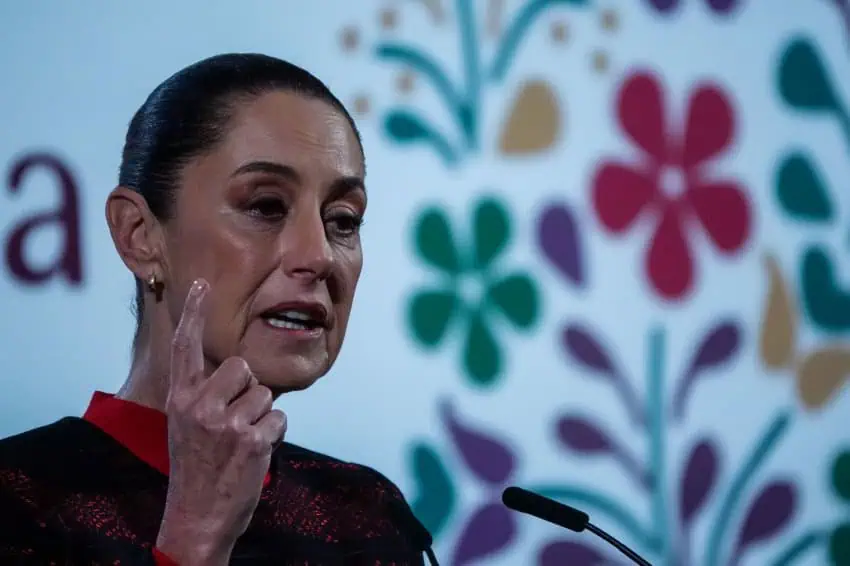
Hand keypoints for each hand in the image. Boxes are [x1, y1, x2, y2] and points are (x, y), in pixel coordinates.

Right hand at [155, 279, 286, 565]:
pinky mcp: (251, 440)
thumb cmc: (196, 467)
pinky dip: (273, 435)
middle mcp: (199, 406)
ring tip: (238, 444)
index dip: (195, 314)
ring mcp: (225, 423)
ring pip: (265, 394)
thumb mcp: (185, 425)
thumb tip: (237, 370)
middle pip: (242, 367)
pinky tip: (253, 454)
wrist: (196, 517)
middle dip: (246, 390)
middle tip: (230, 424)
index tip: (202, 284)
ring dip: (260, 417)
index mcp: (181, 398)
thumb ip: (203, 395)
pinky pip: (279, 419)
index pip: (186, 347)